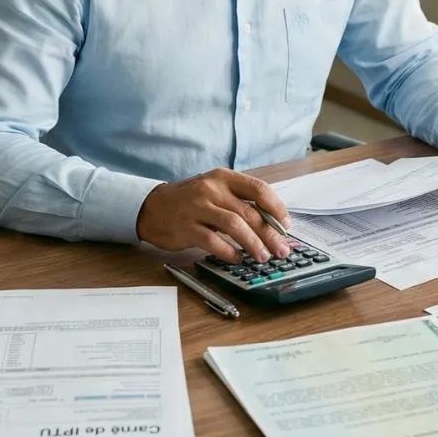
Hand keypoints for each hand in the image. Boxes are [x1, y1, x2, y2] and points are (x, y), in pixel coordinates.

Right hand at [135, 168, 292, 262]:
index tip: (286, 225)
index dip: (276, 208)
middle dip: (270, 233)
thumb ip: (238, 201)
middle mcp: (212, 189)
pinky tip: (237, 258)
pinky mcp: (186, 227)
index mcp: (223, 177)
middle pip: (249, 211)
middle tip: (281, 250)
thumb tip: (271, 222)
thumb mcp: (214, 191)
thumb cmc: (190, 201)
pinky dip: (228, 251)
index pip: (258, 189)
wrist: (151, 207)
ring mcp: (198, 208)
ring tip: (263, 257)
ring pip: (234, 225)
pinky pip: (212, 241)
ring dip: (253, 243)